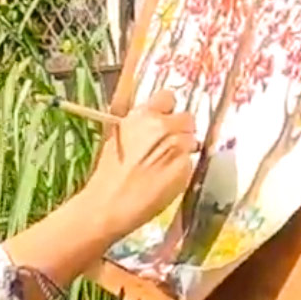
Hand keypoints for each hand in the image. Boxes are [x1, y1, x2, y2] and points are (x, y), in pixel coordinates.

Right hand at [81, 88, 198, 236]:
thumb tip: (153, 122)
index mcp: (143, 115)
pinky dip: (183, 169)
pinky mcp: (187, 168)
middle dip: (181, 130)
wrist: (112, 203)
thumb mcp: (118, 137)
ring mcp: (179, 147)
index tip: (166, 119)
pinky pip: (191, 163)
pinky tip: (167, 179)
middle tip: (169, 146)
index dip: (168, 110)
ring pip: (192, 141)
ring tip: (167, 165)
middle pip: (187, 119)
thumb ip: (139, 125)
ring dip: (184, 150)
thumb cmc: (108, 173)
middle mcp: (165, 126)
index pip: (168, 97)